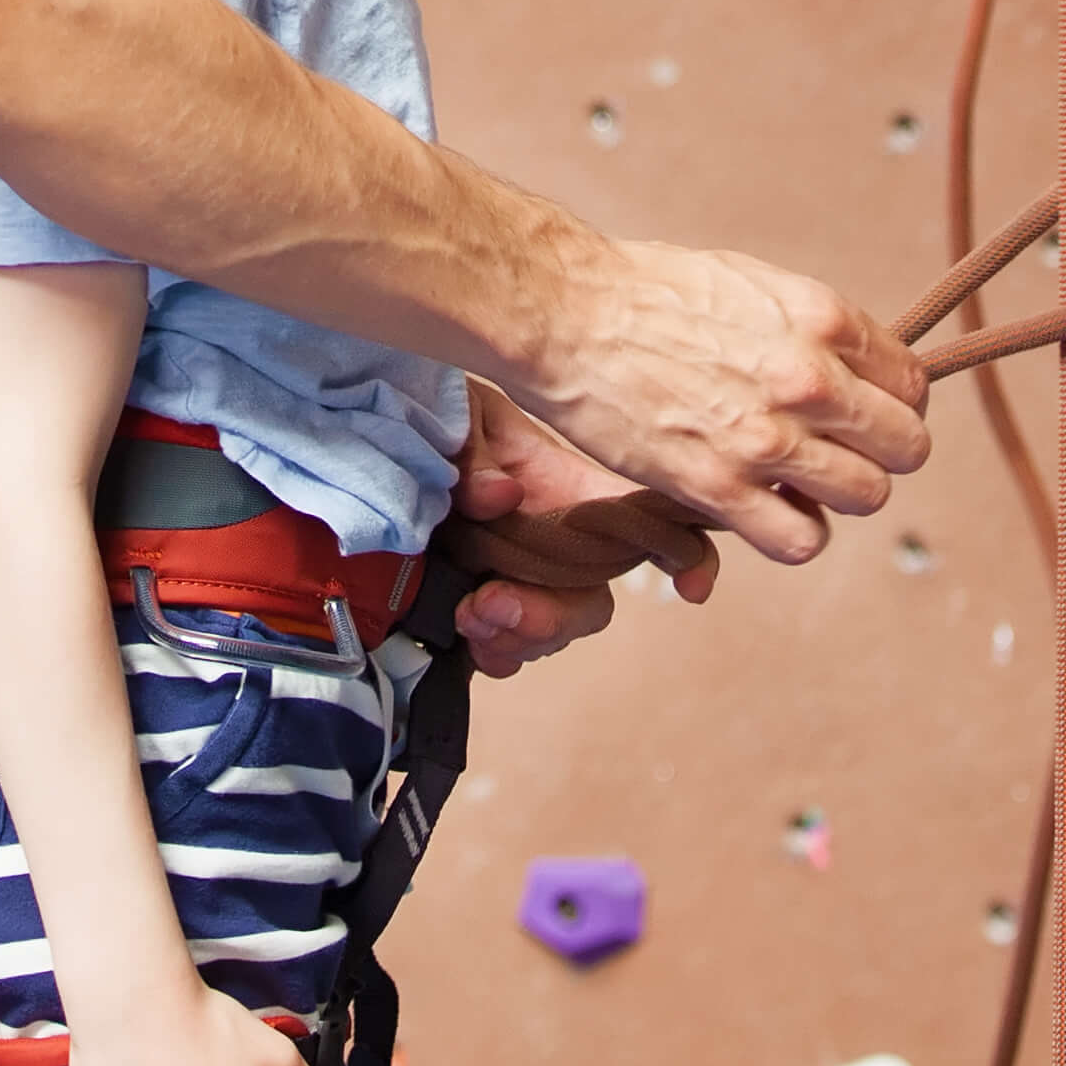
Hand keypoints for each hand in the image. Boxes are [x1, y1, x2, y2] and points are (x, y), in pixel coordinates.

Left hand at [438, 388, 716, 676]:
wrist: (375, 443)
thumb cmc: (435, 413)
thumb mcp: (459, 413)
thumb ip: (477, 452)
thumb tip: (501, 497)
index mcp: (567, 488)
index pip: (648, 522)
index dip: (686, 554)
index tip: (690, 587)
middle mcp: (552, 542)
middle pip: (591, 601)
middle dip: (556, 617)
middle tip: (497, 603)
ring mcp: (515, 579)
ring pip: (549, 633)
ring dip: (517, 636)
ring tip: (471, 612)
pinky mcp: (473, 607)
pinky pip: (502, 651)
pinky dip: (491, 652)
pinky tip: (464, 635)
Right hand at [514, 242, 930, 564]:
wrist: (569, 314)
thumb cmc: (652, 291)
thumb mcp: (753, 283)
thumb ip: (813, 329)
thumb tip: (855, 370)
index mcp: (822, 319)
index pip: (911, 385)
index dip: (891, 404)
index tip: (861, 412)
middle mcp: (808, 379)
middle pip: (905, 447)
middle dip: (878, 452)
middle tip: (836, 449)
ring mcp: (766, 438)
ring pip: (866, 496)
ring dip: (839, 494)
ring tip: (799, 479)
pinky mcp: (718, 487)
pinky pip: (801, 540)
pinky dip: (794, 533)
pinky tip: (767, 508)